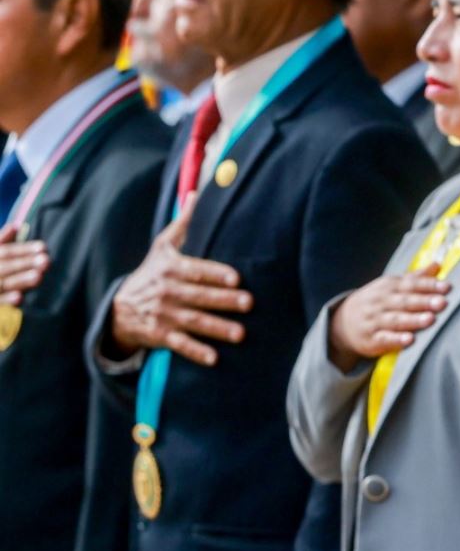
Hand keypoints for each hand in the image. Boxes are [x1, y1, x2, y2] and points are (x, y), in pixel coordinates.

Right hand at [0, 223, 48, 305]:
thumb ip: (1, 242)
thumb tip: (15, 227)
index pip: (4, 251)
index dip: (22, 249)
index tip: (43, 247)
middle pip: (3, 267)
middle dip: (24, 263)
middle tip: (46, 261)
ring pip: (1, 284)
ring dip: (19, 280)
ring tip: (38, 276)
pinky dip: (5, 302)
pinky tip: (18, 299)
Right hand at [108, 201, 252, 365]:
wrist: (119, 308)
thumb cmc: (153, 271)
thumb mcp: (164, 246)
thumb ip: (185, 223)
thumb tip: (199, 191)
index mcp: (171, 269)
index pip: (196, 271)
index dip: (215, 275)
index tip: (236, 279)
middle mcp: (168, 292)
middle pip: (199, 297)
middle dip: (223, 301)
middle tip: (249, 304)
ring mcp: (164, 316)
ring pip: (194, 322)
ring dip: (217, 329)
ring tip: (241, 334)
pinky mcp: (161, 336)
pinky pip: (180, 345)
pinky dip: (196, 352)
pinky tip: (214, 359)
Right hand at [327, 264, 449, 371]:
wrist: (342, 322)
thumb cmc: (377, 301)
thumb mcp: (391, 286)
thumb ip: (415, 277)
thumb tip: (438, 264)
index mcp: (389, 286)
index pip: (411, 284)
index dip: (429, 285)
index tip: (447, 287)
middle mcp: (381, 302)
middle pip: (405, 301)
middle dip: (424, 302)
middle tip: (442, 303)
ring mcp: (375, 320)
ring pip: (395, 320)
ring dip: (413, 320)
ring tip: (430, 320)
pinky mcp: (371, 339)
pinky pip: (384, 339)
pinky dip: (396, 339)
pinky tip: (409, 341)